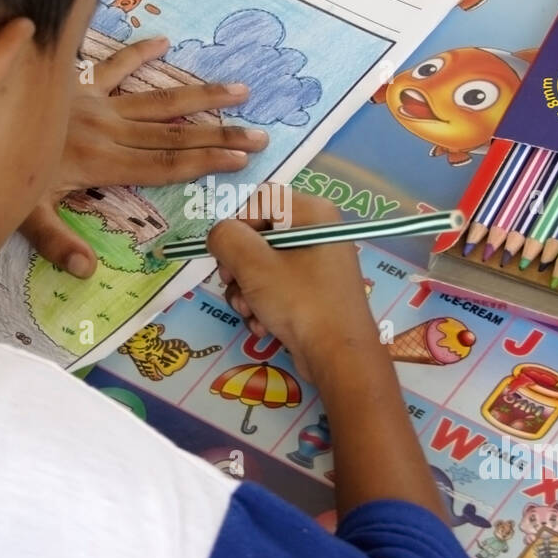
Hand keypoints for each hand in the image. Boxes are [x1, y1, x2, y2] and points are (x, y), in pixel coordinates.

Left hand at [22, 36, 267, 276]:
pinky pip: (112, 66)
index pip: (163, 165)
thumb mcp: (22, 216)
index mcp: (100, 163)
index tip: (241, 160)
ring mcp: (94, 103)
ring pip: (157, 101)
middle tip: (259, 134)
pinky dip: (137, 54)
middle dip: (218, 135)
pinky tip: (164, 42)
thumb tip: (88, 272)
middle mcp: (106, 130)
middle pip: (173, 135)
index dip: (204, 163)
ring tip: (238, 90)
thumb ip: (57, 243)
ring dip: (199, 96)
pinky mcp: (76, 83)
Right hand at [208, 187, 378, 381]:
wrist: (339, 358)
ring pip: (261, 266)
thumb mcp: (255, 266)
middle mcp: (317, 232)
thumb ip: (227, 239)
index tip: (227, 254)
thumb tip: (218, 235)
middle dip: (238, 266)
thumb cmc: (300, 302)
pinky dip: (263, 306)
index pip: (260, 200)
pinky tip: (263, 326)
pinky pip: (275, 287)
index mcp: (312, 213)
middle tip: (232, 283)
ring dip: (246, 291)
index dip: (237, 225)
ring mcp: (316, 264)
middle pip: (258, 235)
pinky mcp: (312, 292)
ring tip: (250, 312)